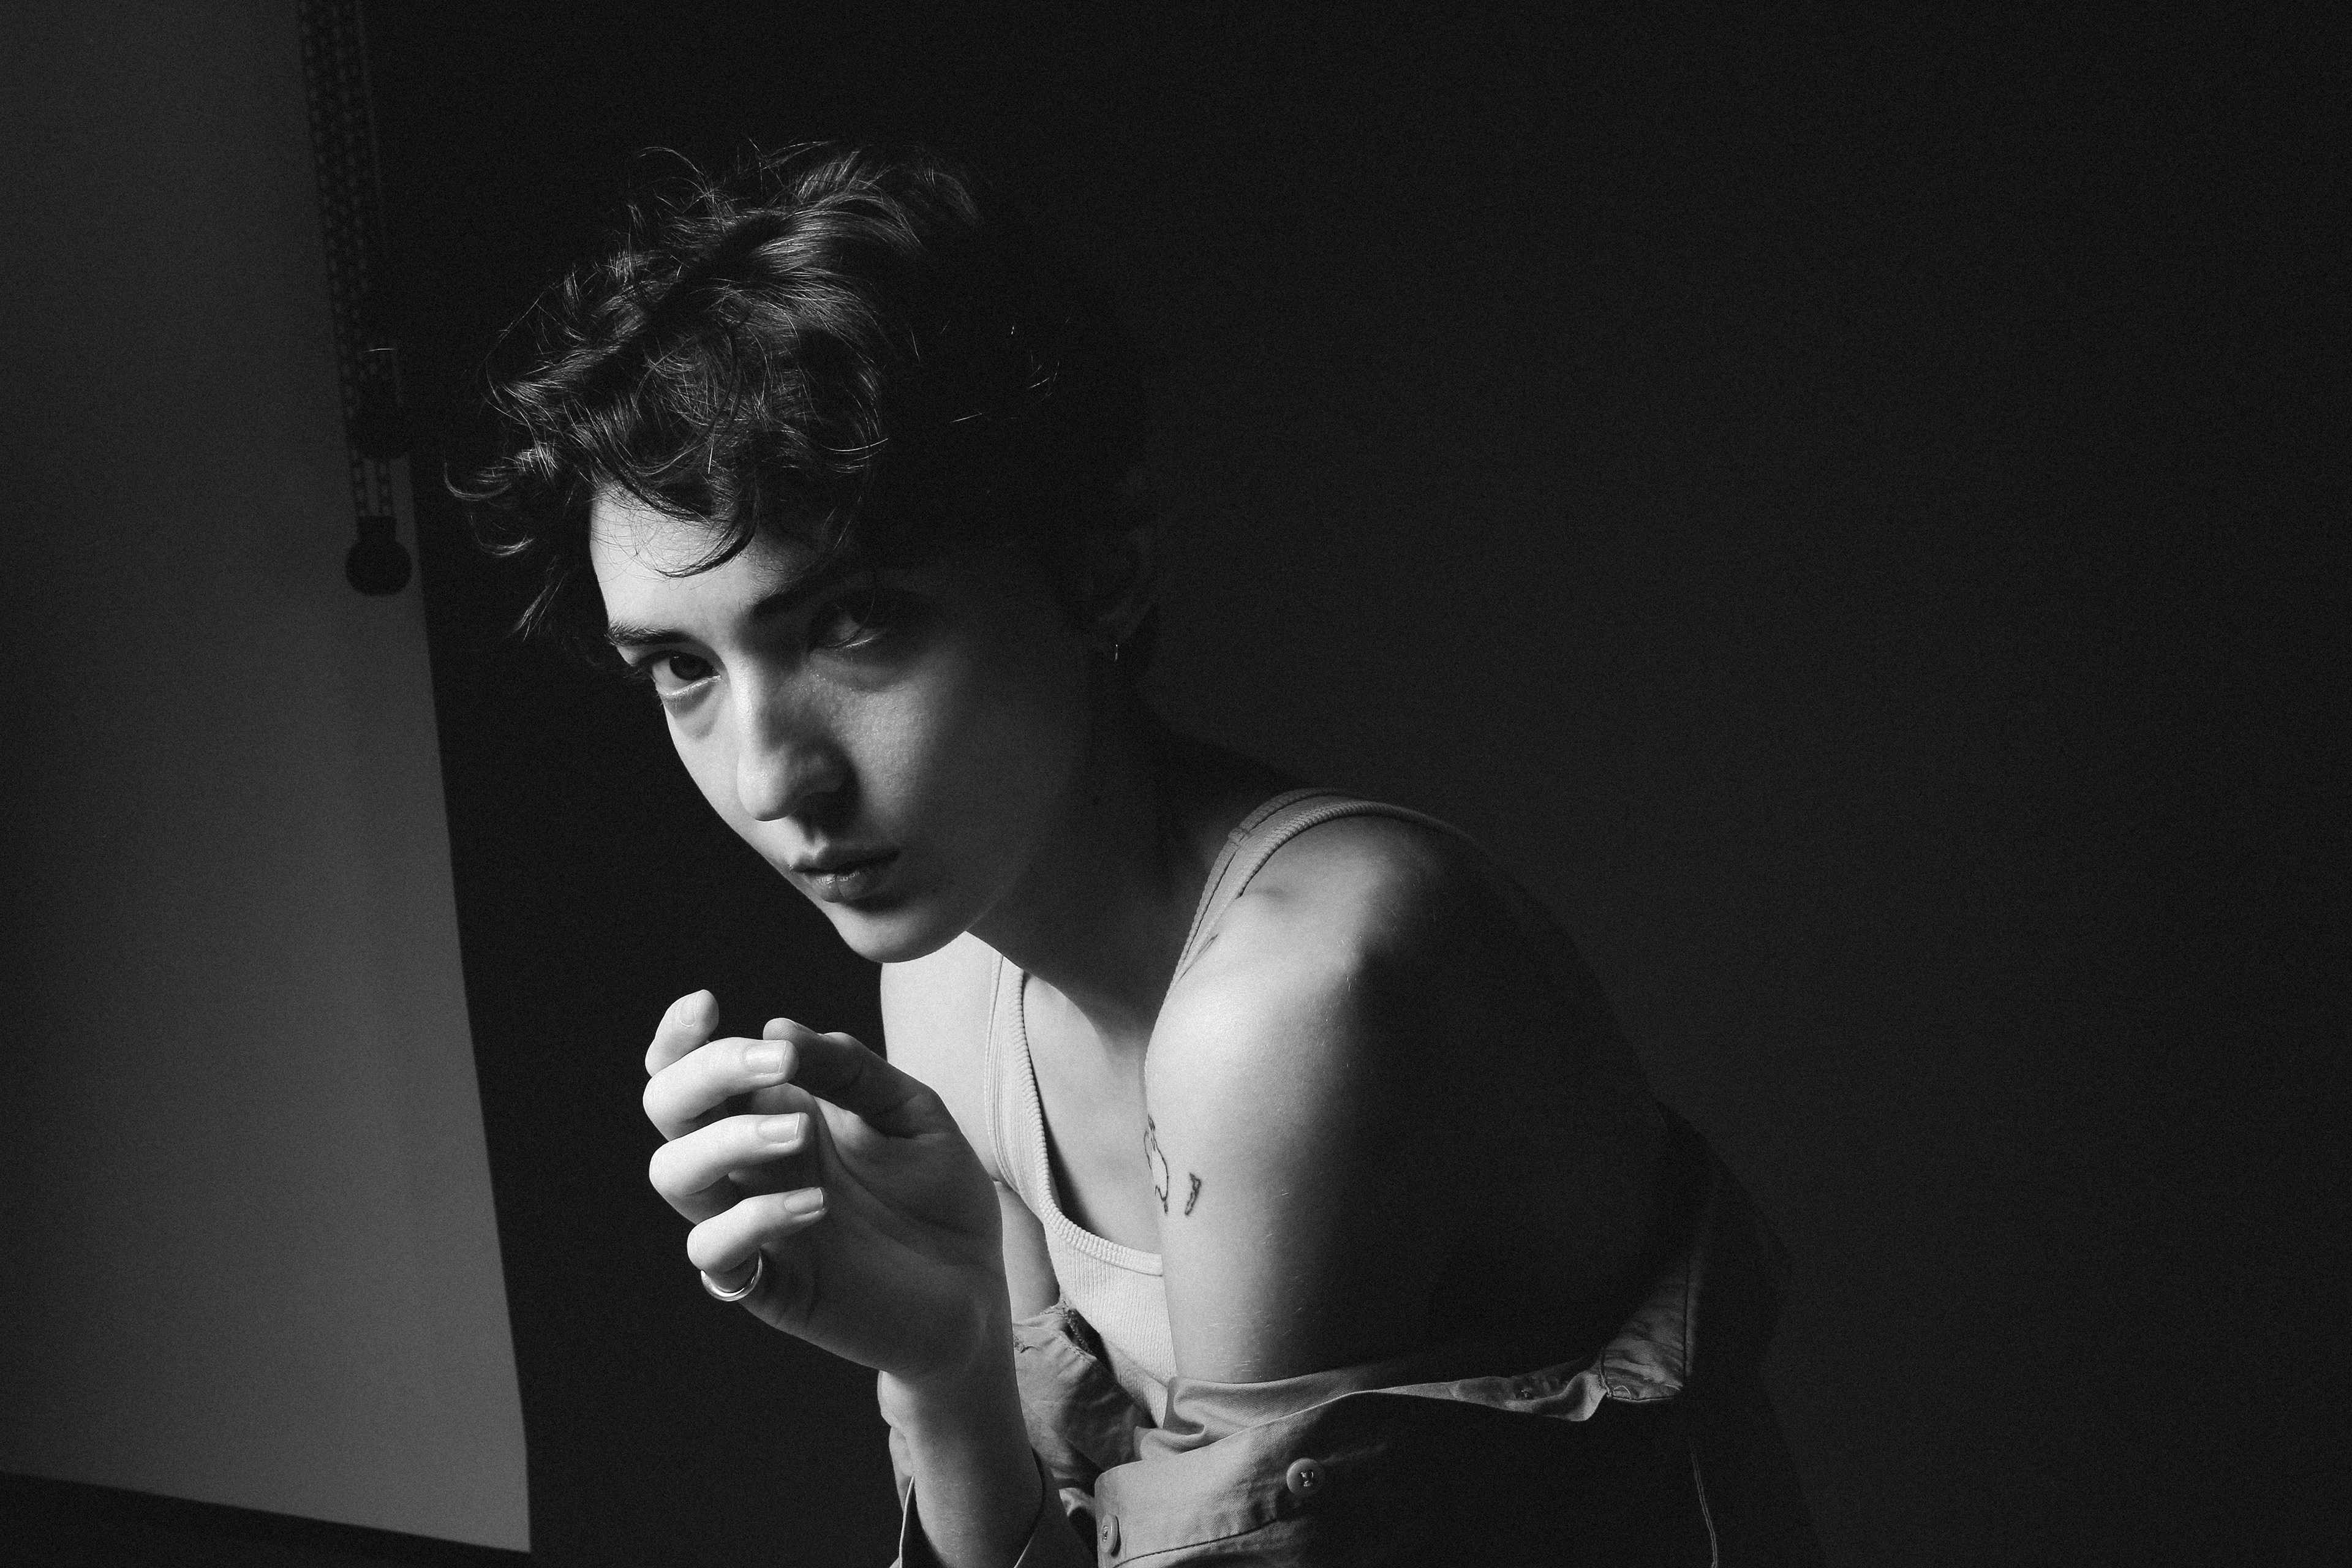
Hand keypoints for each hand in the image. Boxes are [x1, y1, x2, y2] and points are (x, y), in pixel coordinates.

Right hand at [643, 991, 1009, 1385]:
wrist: (976, 1287)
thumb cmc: (939, 1195)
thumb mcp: (910, 1112)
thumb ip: (851, 1069)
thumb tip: (777, 1028)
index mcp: (774, 1113)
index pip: (691, 1069)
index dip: (678, 1037)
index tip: (706, 1004)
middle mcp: (748, 1165)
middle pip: (668, 1107)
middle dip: (707, 1072)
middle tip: (779, 1062)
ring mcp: (751, 1223)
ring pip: (672, 1174)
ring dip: (726, 1139)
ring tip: (802, 1130)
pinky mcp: (768, 1284)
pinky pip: (714, 1249)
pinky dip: (753, 1218)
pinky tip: (816, 1204)